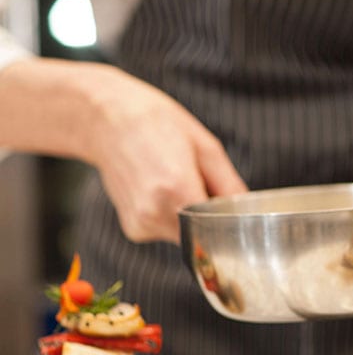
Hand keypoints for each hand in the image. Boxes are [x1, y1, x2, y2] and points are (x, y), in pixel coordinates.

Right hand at [84, 65, 246, 242]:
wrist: (105, 119)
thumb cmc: (156, 124)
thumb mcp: (205, 147)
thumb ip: (229, 185)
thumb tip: (246, 210)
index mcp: (176, 189)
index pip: (218, 227)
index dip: (229, 220)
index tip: (230, 209)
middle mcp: (155, 213)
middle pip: (202, 233)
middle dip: (210, 217)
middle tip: (201, 186)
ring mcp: (142, 224)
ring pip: (185, 235)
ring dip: (190, 217)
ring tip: (177, 182)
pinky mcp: (134, 230)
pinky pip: (167, 231)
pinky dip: (172, 216)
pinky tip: (161, 190)